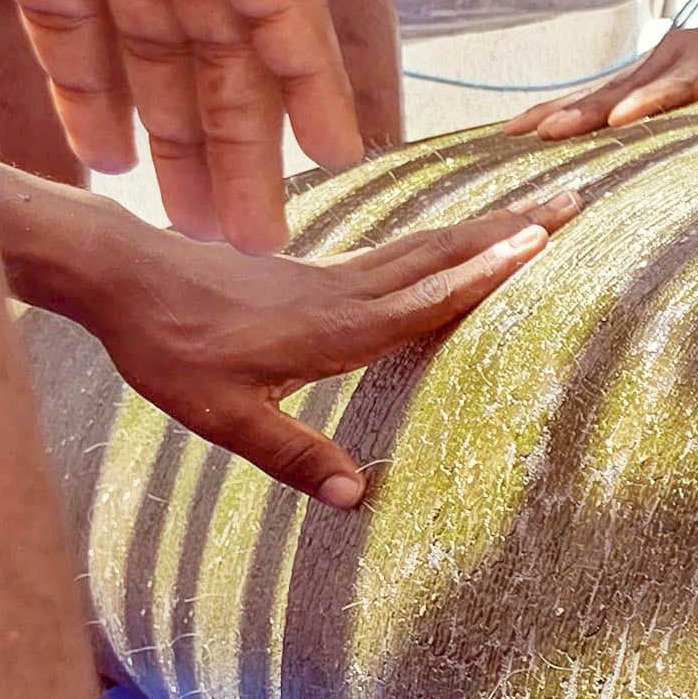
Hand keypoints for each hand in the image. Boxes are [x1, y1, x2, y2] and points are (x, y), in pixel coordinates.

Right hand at [0, 0, 362, 251]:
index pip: (85, 27)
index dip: (100, 100)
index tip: (111, 164)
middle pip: (168, 52)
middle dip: (188, 143)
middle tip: (207, 230)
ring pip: (227, 49)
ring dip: (244, 140)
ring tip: (252, 228)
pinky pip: (287, 10)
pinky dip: (314, 79)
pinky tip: (338, 150)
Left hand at [0, 170, 578, 506]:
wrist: (123, 277)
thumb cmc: (171, 349)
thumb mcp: (222, 418)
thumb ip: (292, 455)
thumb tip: (355, 497)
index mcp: (335, 329)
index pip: (427, 297)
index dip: (485, 270)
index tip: (542, 239)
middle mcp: (345, 293)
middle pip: (442, 255)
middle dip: (510, 228)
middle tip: (574, 200)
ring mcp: (332, 275)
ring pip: (426, 246)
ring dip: (486, 226)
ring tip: (537, 210)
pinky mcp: (316, 270)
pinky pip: (400, 249)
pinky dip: (444, 238)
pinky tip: (456, 239)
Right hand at [504, 3, 697, 139]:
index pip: (682, 79)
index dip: (654, 99)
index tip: (624, 118)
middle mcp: (673, 53)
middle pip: (625, 85)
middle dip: (588, 109)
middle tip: (549, 132)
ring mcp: (650, 64)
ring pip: (600, 91)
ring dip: (560, 111)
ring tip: (517, 134)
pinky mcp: (636, 79)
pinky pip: (594, 96)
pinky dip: (558, 111)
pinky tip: (520, 132)